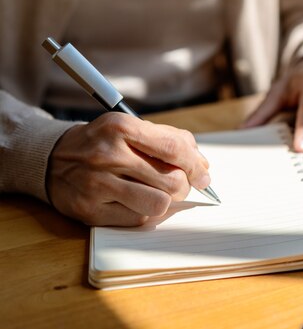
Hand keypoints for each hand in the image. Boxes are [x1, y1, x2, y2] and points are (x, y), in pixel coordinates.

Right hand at [46, 113, 210, 225]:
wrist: (51, 158)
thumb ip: (168, 139)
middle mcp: (109, 155)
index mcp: (122, 128)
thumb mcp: (130, 126)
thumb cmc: (102, 142)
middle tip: (180, 184)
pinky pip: (138, 220)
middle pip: (172, 180)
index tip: (204, 175)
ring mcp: (98, 185)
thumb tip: (202, 164)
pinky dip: (148, 213)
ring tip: (161, 194)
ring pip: (159, 204)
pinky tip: (140, 202)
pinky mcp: (90, 210)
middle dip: (185, 185)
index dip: (197, 165)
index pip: (174, 148)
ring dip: (168, 202)